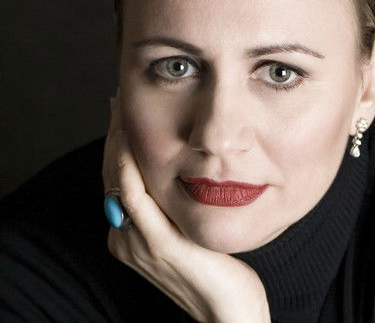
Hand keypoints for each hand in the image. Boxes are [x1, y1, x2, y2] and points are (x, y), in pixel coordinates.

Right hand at [102, 94, 270, 322]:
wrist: (229, 311)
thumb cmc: (215, 268)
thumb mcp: (188, 232)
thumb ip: (173, 209)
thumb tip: (177, 175)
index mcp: (130, 235)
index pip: (117, 181)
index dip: (116, 146)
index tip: (121, 116)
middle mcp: (126, 238)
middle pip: (112, 176)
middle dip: (113, 138)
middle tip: (117, 105)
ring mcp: (138, 242)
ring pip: (117, 181)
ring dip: (117, 144)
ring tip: (120, 113)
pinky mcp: (157, 244)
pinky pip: (133, 196)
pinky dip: (127, 165)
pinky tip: (129, 141)